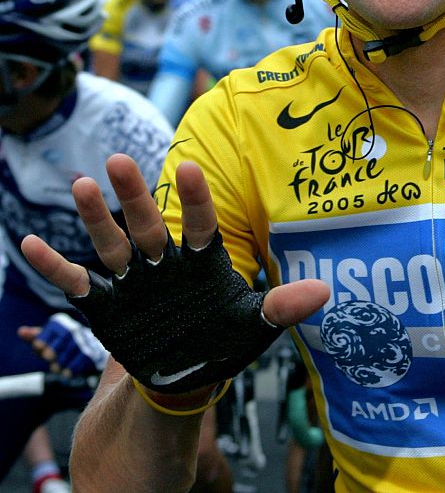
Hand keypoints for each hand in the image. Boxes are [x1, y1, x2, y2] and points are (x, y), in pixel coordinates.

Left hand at [18, 313, 108, 377]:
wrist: (86, 349)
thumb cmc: (61, 345)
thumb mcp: (47, 340)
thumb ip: (35, 336)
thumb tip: (21, 331)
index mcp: (61, 324)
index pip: (54, 327)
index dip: (45, 336)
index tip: (38, 346)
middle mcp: (75, 329)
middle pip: (66, 335)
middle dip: (55, 348)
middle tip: (47, 358)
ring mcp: (85, 340)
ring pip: (75, 347)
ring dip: (63, 360)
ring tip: (56, 367)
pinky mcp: (92, 352)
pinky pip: (83, 358)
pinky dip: (73, 367)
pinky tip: (66, 373)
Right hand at [21, 153, 329, 392]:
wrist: (187, 374)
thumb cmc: (223, 339)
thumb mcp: (254, 325)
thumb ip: (281, 306)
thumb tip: (324, 291)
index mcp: (202, 261)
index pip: (199, 225)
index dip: (196, 199)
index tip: (193, 166)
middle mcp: (165, 264)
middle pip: (147, 225)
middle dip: (134, 196)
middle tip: (118, 161)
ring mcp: (134, 282)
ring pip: (112, 244)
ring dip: (96, 218)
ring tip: (82, 184)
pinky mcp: (107, 306)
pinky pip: (77, 283)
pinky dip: (55, 266)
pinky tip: (28, 243)